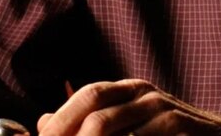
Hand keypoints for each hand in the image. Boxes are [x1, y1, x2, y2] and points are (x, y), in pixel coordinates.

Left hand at [37, 79, 220, 135]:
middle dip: (67, 128)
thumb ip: (91, 120)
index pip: (87, 94)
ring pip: (109, 124)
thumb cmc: (172, 134)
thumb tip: (42, 121)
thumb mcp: (131, 122)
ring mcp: (162, 108)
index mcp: (129, 89)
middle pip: (94, 101)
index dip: (61, 118)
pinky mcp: (178, 126)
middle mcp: (144, 93)